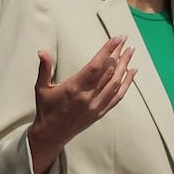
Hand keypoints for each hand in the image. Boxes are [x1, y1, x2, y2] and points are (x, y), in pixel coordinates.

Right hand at [28, 36, 135, 173]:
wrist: (52, 134)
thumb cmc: (46, 109)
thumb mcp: (41, 88)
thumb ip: (44, 68)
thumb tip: (42, 51)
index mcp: (74, 87)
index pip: (96, 65)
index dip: (107, 51)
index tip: (116, 39)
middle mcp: (88, 96)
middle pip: (109, 71)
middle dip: (118, 54)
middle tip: (124, 41)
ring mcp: (96, 105)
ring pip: (116, 82)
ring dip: (125, 65)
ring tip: (130, 51)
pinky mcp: (101, 112)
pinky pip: (118, 96)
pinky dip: (127, 83)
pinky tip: (132, 71)